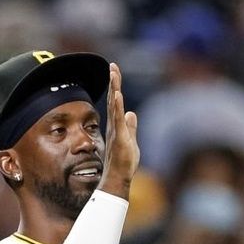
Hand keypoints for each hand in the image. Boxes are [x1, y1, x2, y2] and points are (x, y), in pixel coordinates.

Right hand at [99, 63, 139, 199]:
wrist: (118, 177)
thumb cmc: (124, 163)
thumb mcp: (131, 141)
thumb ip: (131, 127)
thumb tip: (131, 113)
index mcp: (117, 125)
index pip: (116, 102)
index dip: (115, 87)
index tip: (114, 71)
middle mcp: (114, 125)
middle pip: (113, 99)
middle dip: (113, 82)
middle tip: (112, 66)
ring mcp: (116, 130)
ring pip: (114, 106)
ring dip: (114, 89)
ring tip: (113, 73)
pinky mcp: (119, 137)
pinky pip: (117, 119)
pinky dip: (117, 106)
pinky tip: (116, 94)